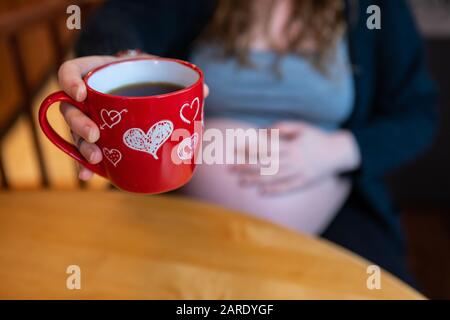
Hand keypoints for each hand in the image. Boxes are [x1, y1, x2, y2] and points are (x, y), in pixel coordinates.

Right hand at [58, 55, 208, 180]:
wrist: (140, 81)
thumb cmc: (144, 73)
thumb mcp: (155, 67)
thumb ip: (173, 76)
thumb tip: (205, 91)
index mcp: (95, 74)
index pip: (69, 72)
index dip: (69, 82)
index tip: (82, 93)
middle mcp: (86, 98)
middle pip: (69, 110)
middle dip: (79, 124)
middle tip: (96, 134)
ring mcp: (89, 119)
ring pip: (75, 134)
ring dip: (82, 148)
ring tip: (96, 158)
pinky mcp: (96, 138)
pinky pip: (84, 152)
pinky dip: (84, 165)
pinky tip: (88, 175)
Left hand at [232, 121, 360, 194]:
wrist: (338, 152)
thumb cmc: (315, 137)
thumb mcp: (301, 127)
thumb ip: (281, 127)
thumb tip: (262, 132)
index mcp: (292, 145)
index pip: (266, 148)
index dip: (250, 150)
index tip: (235, 152)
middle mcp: (294, 160)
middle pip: (266, 164)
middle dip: (247, 167)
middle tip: (230, 169)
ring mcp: (299, 172)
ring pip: (274, 177)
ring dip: (256, 180)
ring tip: (241, 181)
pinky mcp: (304, 182)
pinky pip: (288, 188)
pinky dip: (274, 191)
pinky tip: (261, 192)